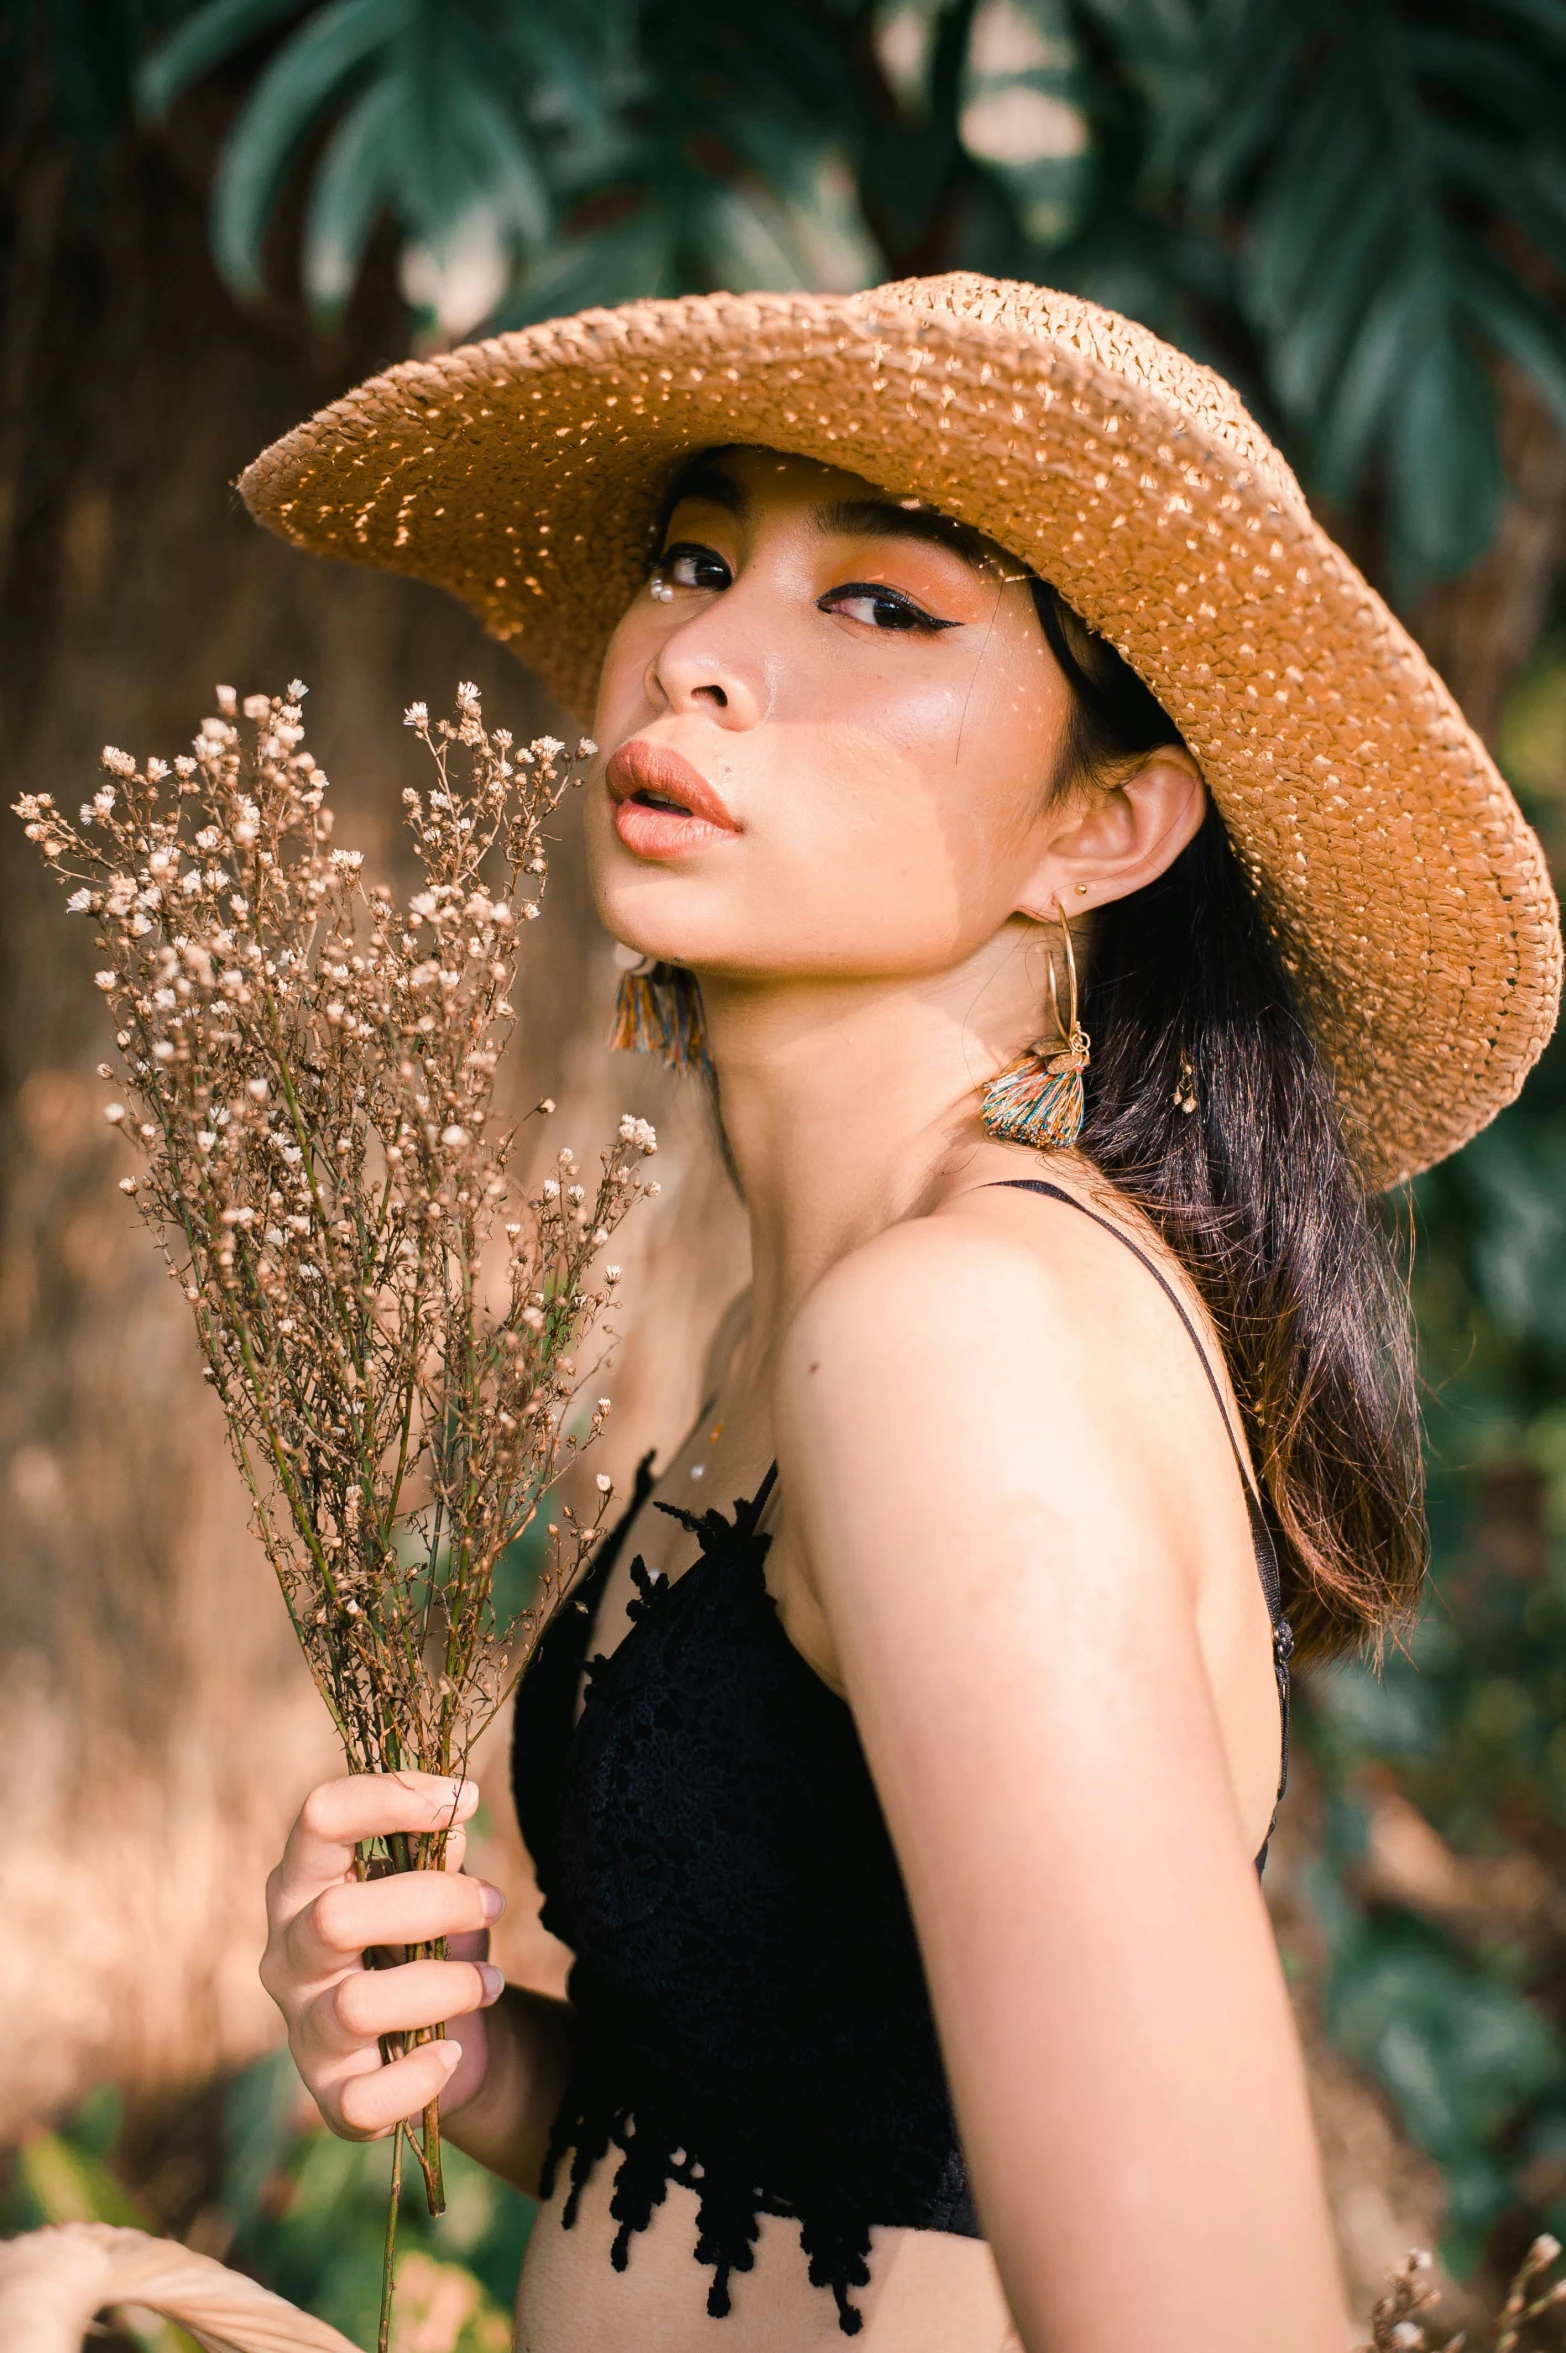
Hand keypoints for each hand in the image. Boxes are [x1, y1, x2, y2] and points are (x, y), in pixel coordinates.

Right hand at [260, 1771, 506, 2139]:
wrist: (443, 2040)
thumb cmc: (426, 1941)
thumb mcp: (435, 1887)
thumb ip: (436, 1854)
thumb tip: (452, 1822)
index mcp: (305, 1882)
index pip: (319, 1818)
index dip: (391, 1798)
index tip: (464, 1798)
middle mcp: (287, 1953)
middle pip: (335, 1918)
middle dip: (435, 1903)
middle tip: (493, 1904)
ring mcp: (302, 2028)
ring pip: (356, 2006)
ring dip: (444, 1987)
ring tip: (490, 1982)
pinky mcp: (329, 2096)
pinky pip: (364, 2101)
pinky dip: (420, 2077)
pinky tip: (452, 2052)